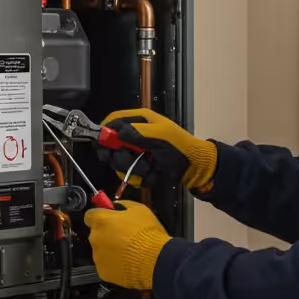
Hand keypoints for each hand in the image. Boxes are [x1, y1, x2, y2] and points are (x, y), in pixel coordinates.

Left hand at [83, 201, 171, 289]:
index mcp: (101, 221)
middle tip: (124, 236)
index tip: (108, 218)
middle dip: (107, 234)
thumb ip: (123, 205)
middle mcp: (95, 238)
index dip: (100, 216)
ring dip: (110, 250)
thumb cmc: (148, 234)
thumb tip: (116, 206)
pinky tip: (127, 262)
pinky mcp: (103, 272)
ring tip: (128, 252)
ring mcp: (98, 256)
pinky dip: (113, 264)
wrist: (155, 261)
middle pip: (96, 234)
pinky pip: (106, 265)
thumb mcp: (139, 210)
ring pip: (100, 250)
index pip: (90, 215)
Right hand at [96, 109, 217, 190]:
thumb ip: (137, 132)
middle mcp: (135, 135)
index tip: (104, 145)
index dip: (105, 132)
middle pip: (111, 145)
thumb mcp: (160, 135)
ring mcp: (136, 152)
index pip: (113, 121)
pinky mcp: (139, 167)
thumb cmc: (179, 147)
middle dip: (120, 156)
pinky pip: (130, 174)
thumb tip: (116, 133)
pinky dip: (141, 177)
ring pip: (119, 163)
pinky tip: (153, 174)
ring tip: (150, 167)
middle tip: (130, 159)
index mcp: (139, 120)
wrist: (193, 167)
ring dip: (133, 169)